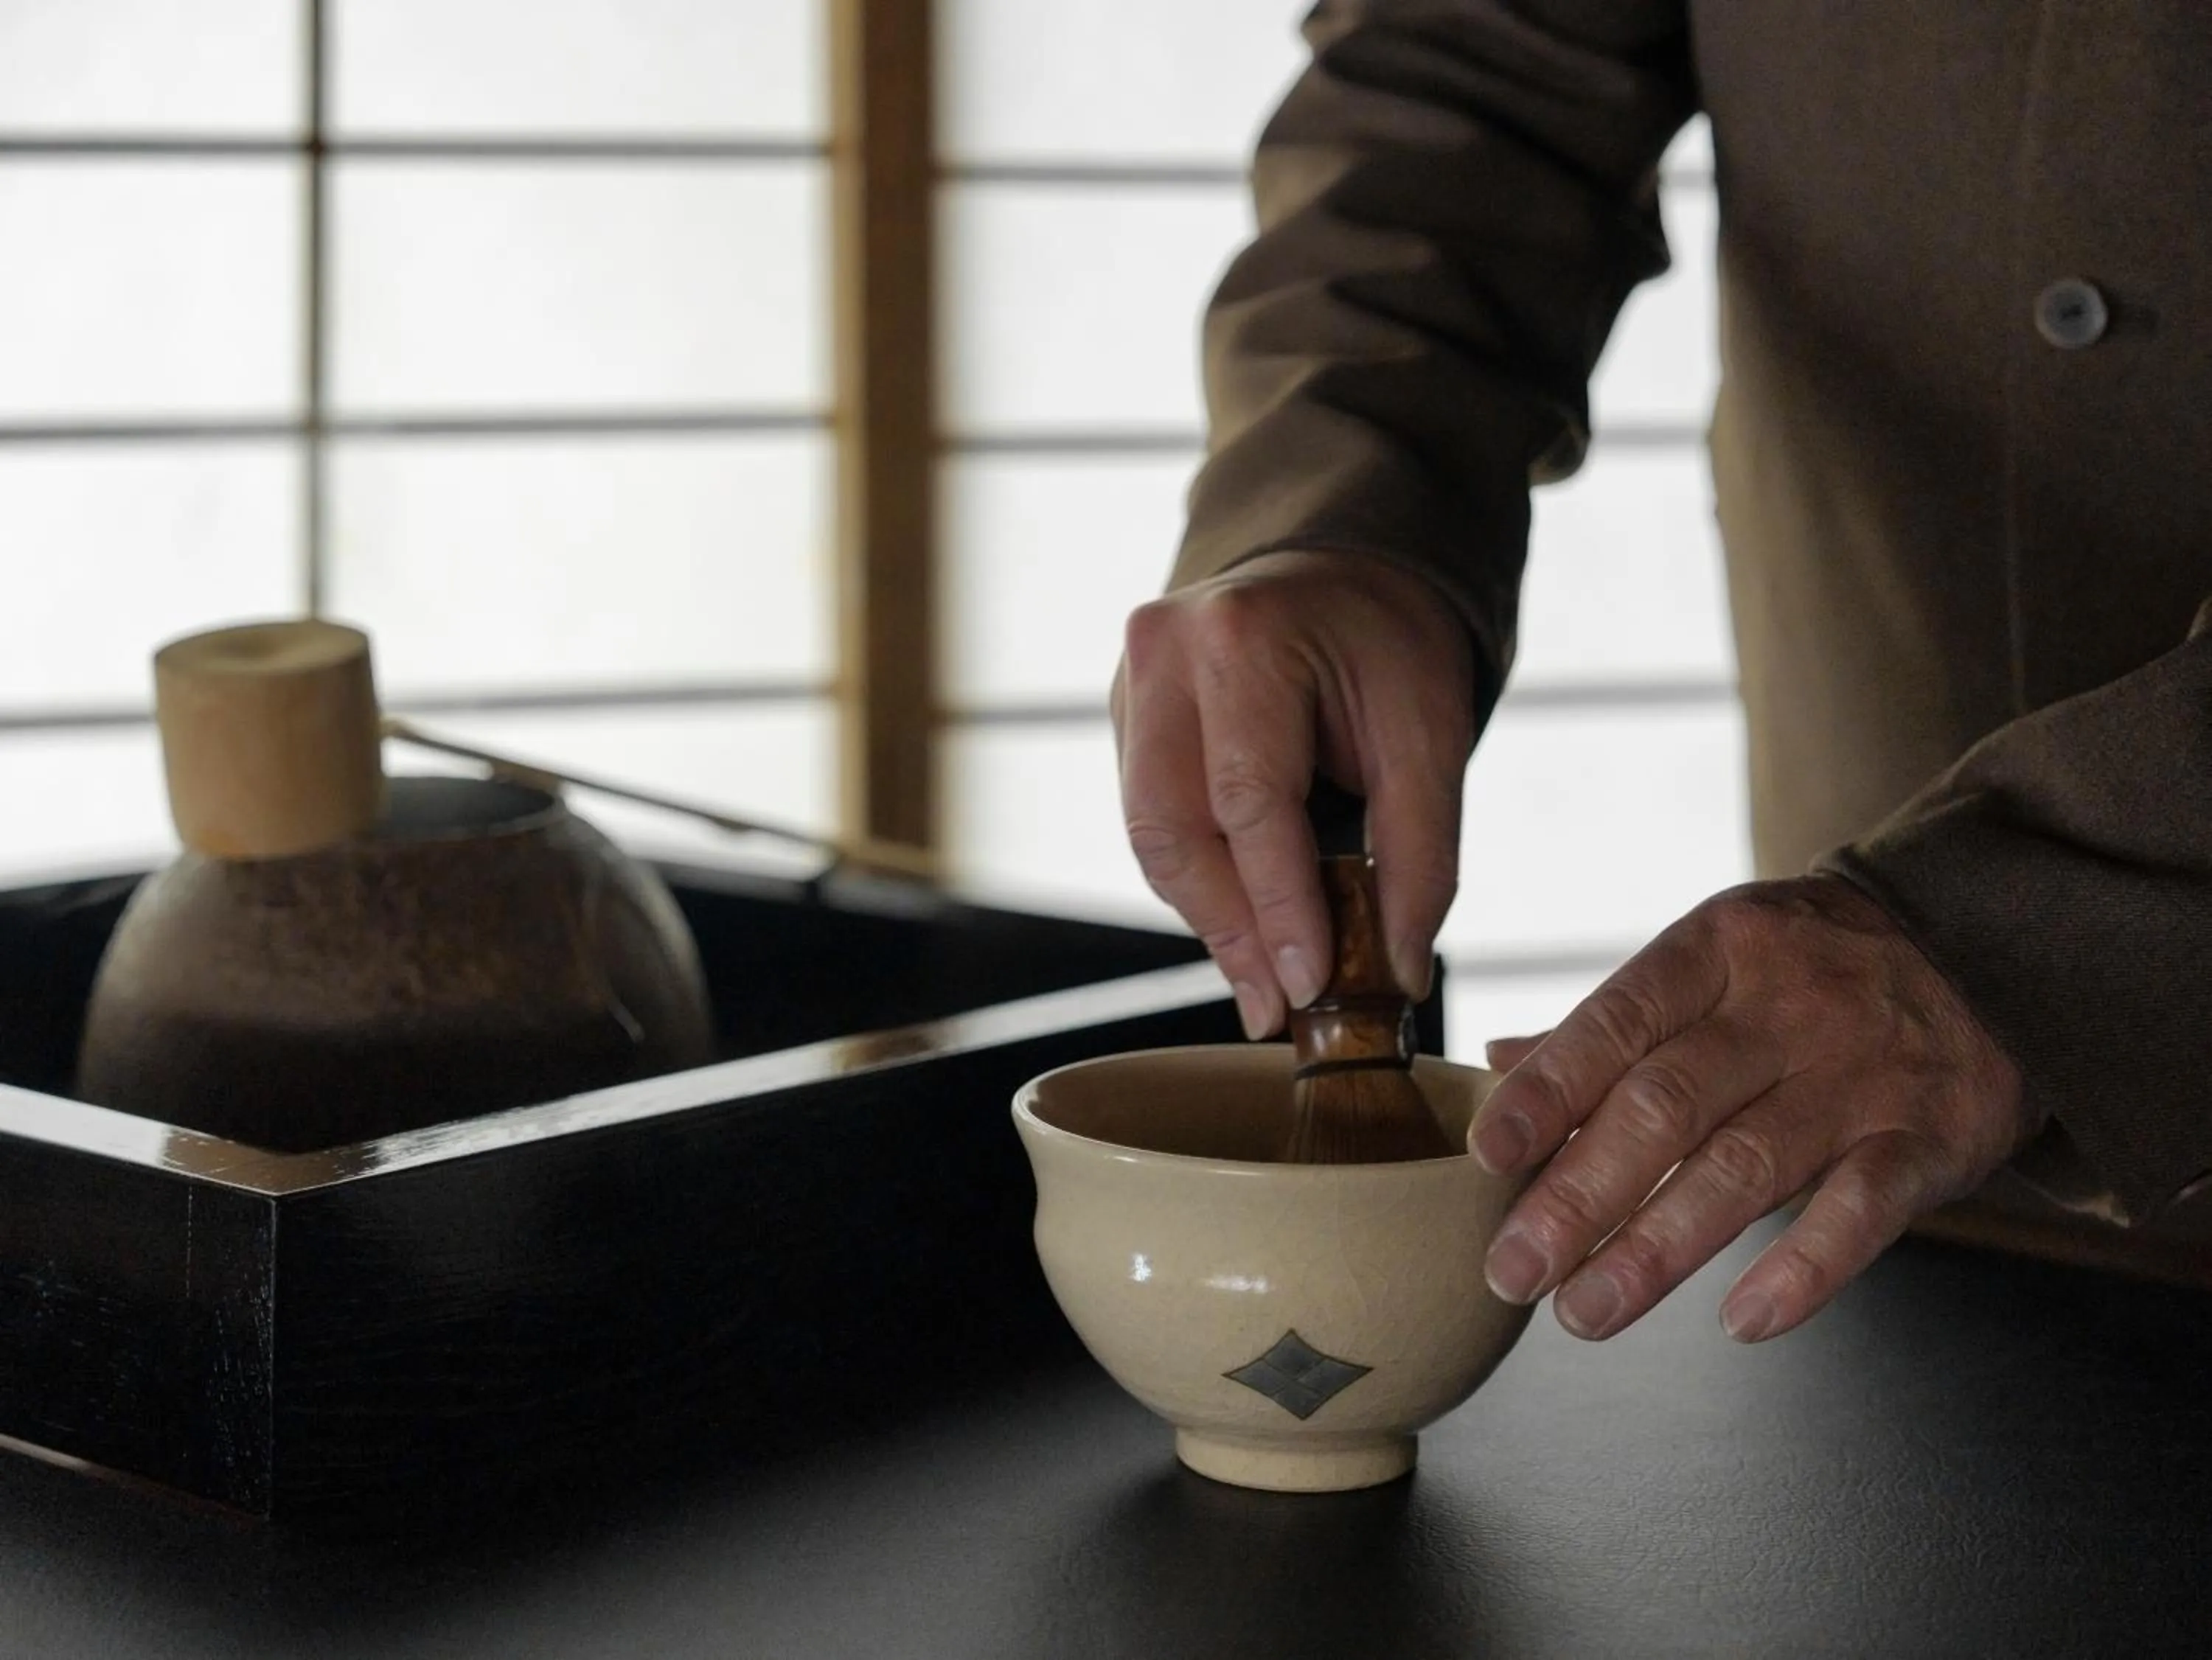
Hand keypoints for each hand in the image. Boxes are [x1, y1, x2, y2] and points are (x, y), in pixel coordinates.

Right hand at [1112, 551, 1475, 1039]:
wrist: (1343, 573)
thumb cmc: (1388, 646)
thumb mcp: (1431, 734)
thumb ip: (1419, 854)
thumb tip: (1401, 971)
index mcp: (1242, 637)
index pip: (1248, 801)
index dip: (1277, 906)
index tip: (1307, 987)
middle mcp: (1162, 650)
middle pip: (1176, 830)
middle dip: (1232, 931)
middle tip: (1277, 1006)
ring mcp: (1130, 681)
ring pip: (1151, 838)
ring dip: (1211, 918)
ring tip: (1266, 979)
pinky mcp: (1124, 714)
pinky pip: (1151, 821)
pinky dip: (1200, 880)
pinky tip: (1245, 919)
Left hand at [1468, 876, 2035, 1342]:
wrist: (1989, 951)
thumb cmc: (1813, 971)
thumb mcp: (1716, 963)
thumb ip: (1612, 1024)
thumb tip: (1496, 1062)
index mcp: (1716, 951)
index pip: (1617, 1021)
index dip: (1549, 1090)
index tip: (1487, 1155)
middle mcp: (1784, 1008)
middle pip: (1666, 1106)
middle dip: (1580, 1196)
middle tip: (1513, 1271)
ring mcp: (1860, 1075)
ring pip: (1745, 1168)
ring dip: (1657, 1250)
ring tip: (1583, 1313)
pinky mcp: (1929, 1138)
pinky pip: (1861, 1211)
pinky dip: (1802, 1271)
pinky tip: (1740, 1322)